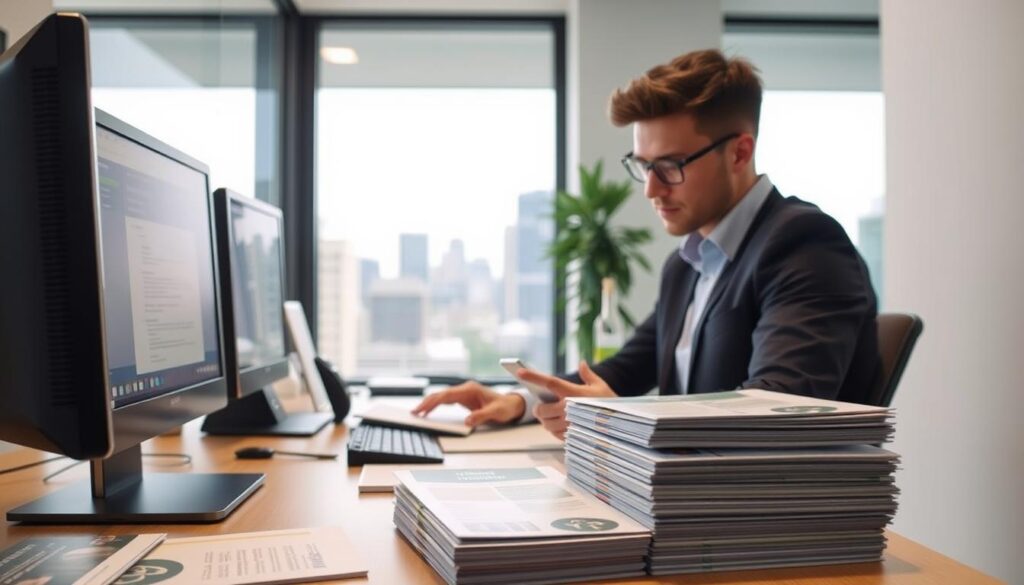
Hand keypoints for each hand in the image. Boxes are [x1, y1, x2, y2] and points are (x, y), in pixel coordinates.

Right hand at [411, 381, 525, 426]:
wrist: (512, 404)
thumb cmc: (505, 407)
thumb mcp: (495, 413)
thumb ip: (481, 416)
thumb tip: (467, 421)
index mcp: (471, 389)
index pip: (447, 394)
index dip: (433, 401)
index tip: (423, 408)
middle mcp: (465, 389)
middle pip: (441, 394)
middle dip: (427, 402)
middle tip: (414, 412)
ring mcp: (464, 393)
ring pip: (442, 396)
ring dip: (430, 403)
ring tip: (418, 412)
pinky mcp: (464, 398)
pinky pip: (446, 400)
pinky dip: (437, 405)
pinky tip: (429, 410)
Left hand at [515, 360, 616, 440]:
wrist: (621, 425)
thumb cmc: (610, 403)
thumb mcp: (601, 386)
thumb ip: (588, 375)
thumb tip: (582, 363)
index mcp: (574, 393)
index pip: (550, 382)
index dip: (533, 376)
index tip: (520, 372)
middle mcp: (570, 409)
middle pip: (541, 409)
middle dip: (539, 408)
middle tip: (541, 406)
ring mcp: (569, 424)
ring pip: (545, 424)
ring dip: (545, 420)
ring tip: (553, 416)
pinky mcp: (571, 436)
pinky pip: (554, 434)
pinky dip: (554, 430)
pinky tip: (562, 426)